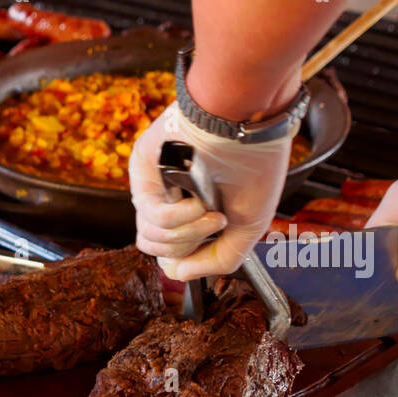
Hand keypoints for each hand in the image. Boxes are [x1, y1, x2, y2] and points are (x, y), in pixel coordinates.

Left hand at [129, 102, 294, 279]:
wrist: (251, 123)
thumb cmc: (255, 165)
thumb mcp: (248, 226)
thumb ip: (218, 259)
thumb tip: (180, 273)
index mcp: (187, 208)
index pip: (171, 250)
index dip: (191, 255)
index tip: (216, 236)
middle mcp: (166, 197)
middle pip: (157, 248)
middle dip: (190, 244)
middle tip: (216, 221)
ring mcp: (152, 184)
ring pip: (151, 239)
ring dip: (188, 233)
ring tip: (210, 212)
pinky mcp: (142, 170)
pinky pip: (152, 217)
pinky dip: (181, 218)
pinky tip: (199, 202)